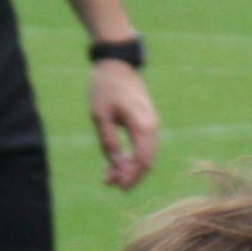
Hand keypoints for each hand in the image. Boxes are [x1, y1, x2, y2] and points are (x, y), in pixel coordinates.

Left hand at [88, 61, 159, 188]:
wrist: (117, 63)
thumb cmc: (106, 87)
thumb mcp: (100, 116)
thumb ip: (108, 142)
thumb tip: (116, 166)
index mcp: (142, 126)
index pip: (143, 161)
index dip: (132, 177)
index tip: (118, 187)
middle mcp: (151, 127)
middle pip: (146, 161)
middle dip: (129, 175)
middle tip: (109, 183)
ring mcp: (150, 124)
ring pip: (144, 154)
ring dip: (128, 167)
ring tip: (107, 175)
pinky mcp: (144, 122)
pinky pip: (142, 145)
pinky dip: (131, 155)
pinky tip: (116, 160)